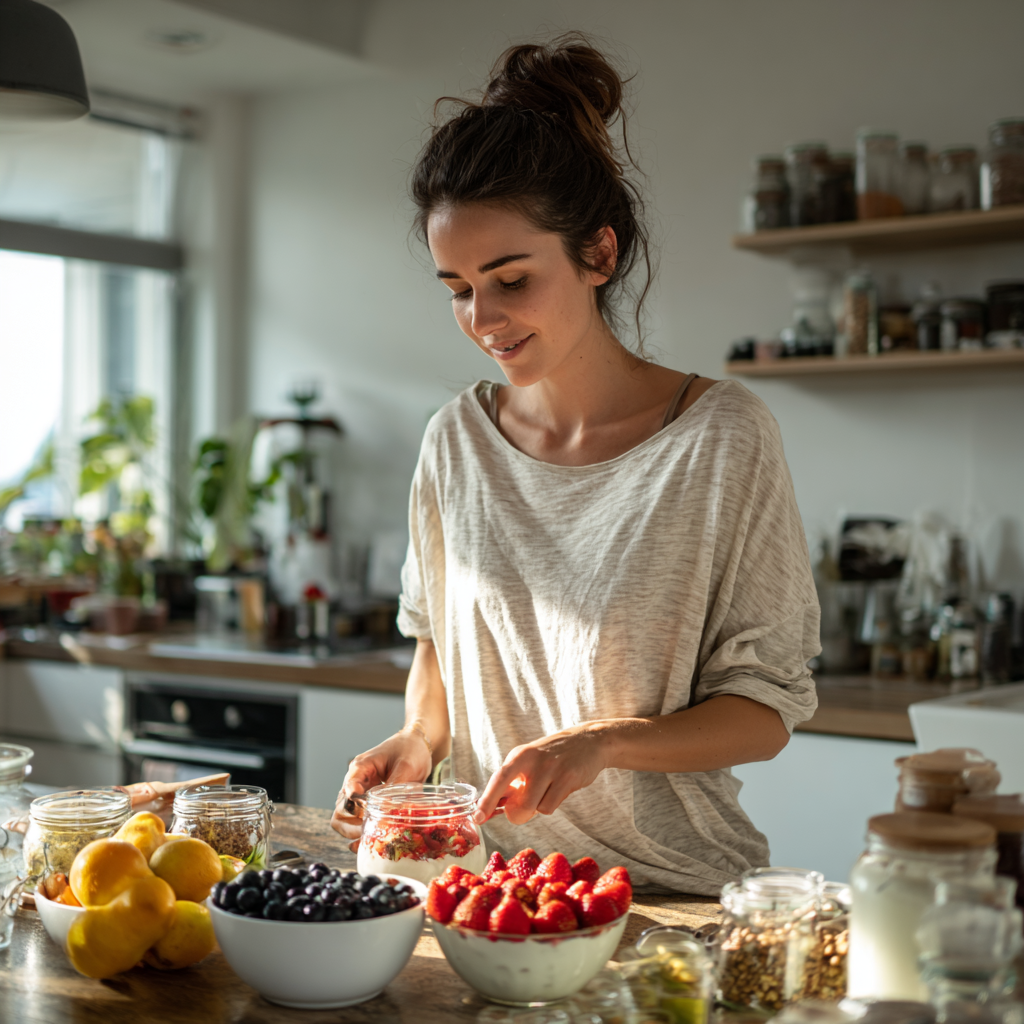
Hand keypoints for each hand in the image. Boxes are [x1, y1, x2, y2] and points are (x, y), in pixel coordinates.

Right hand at [331, 729, 432, 849]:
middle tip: (368, 834)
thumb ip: (394, 789)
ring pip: (346, 818)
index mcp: (360, 768)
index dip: (356, 809)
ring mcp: (361, 792)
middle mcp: (356, 781)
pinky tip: (374, 839)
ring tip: (371, 839)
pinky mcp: (369, 801)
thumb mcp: (406, 767)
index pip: (348, 793)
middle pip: (340, 811)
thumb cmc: (410, 749)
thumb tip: (386, 813)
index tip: (369, 818)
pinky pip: (359, 819)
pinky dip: (364, 830)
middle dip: (350, 827)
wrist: (418, 744)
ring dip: (355, 831)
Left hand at [474, 724, 610, 825]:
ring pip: (535, 808)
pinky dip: (550, 805)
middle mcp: (533, 760)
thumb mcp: (529, 761)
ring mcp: (552, 769)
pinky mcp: (569, 778)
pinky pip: (550, 807)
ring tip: (545, 792)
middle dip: (518, 815)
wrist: (588, 740)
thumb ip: (512, 782)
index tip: (477, 818)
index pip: (498, 779)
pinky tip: (558, 790)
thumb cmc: (552, 756)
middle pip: (519, 805)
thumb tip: (492, 809)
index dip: (486, 801)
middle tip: (522, 809)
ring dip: (537, 808)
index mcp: (519, 755)